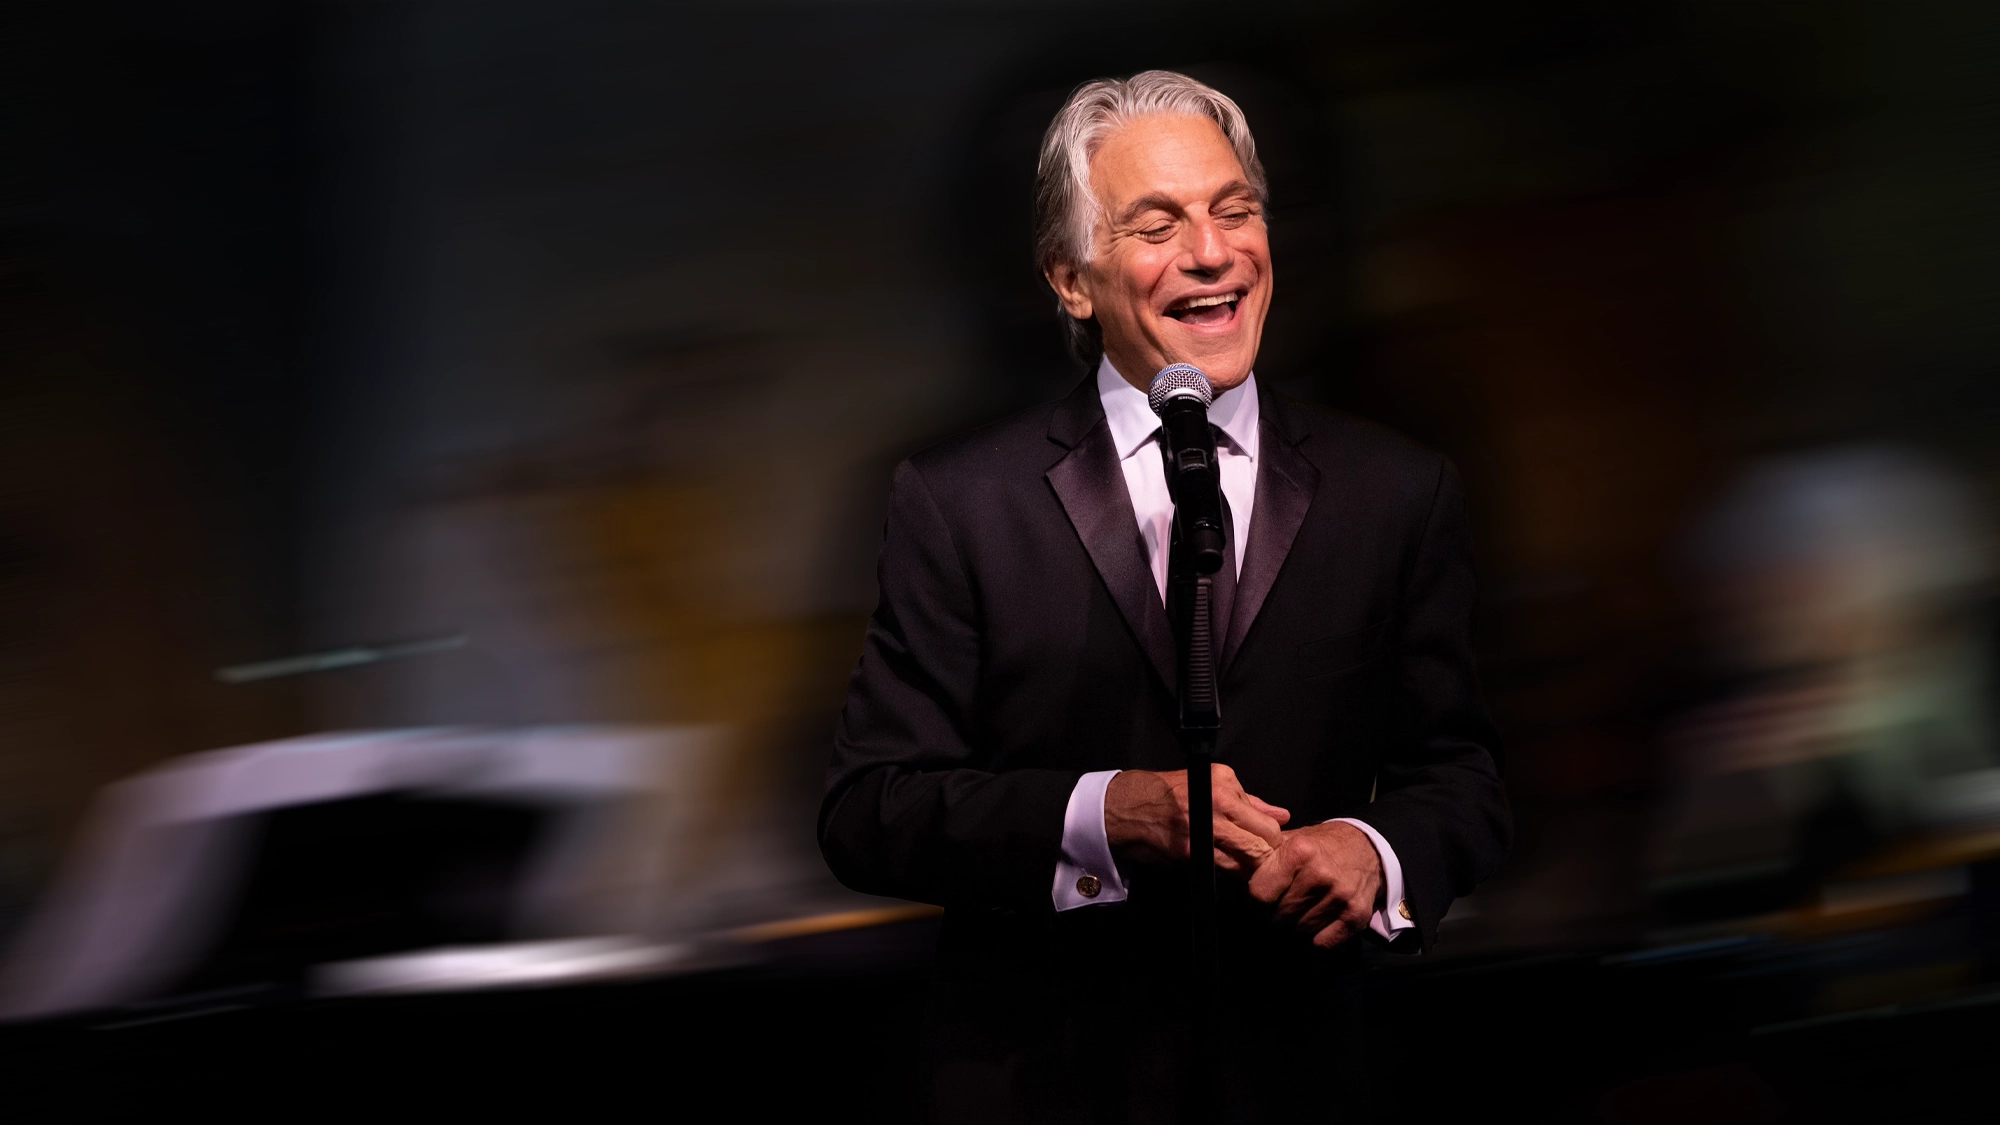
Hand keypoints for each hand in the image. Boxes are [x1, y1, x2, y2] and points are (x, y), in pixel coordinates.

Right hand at [1104, 764, 1289, 873]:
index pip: (1268, 823)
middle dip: (1264, 857)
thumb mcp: (1212, 784)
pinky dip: (1225, 872)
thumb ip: (1250, 802)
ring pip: (1244, 862)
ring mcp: (1202, 830)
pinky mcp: (1189, 853)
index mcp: (1225, 785)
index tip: (1267, 846)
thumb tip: (1282, 815)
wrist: (1127, 808)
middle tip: (1259, 862)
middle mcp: (1217, 805)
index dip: (1272, 840)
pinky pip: (1220, 869)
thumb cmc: (1170, 794)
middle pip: (1262, 844)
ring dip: (1246, 868)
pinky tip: (1221, 866)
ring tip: (1240, 865)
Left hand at [1246, 821, 1383, 948]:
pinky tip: (1315, 920)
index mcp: (1300, 851)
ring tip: (1300, 909)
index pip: (1259, 894)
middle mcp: (1321, 874)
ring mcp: (1340, 897)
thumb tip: (1229, 871)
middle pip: (1278, 915)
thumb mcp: (1289, 840)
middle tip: (1282, 903)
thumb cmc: (1319, 846)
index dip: (1258, 897)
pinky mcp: (1355, 916)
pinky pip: (1321, 943)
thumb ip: (1262, 857)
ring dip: (1294, 926)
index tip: (1264, 894)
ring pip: (1298, 931)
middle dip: (1275, 913)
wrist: (1366, 848)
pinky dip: (1314, 938)